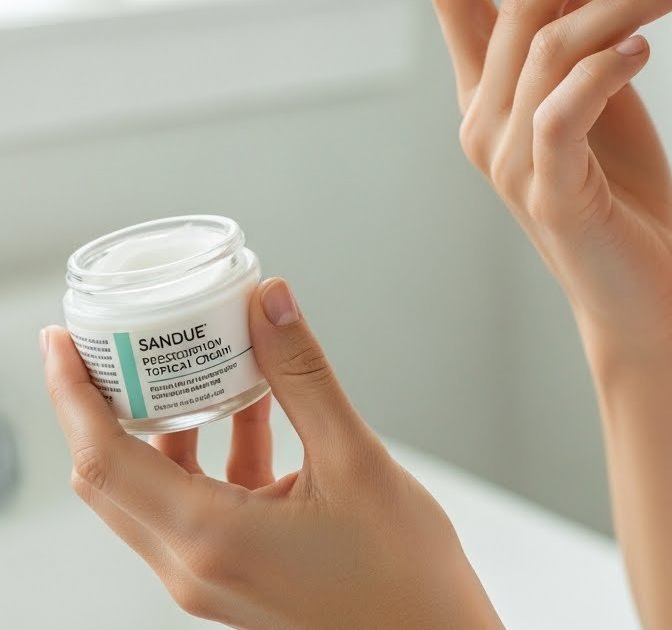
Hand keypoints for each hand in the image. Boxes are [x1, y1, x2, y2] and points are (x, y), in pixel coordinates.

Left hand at [41, 278, 501, 629]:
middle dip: (97, 401)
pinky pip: (196, 498)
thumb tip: (268, 301)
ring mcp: (210, 574)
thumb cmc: (403, 578)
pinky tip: (249, 398)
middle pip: (109, 474)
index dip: (71, 395)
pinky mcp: (234, 570)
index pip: (103, 459)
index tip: (60, 340)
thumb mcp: (354, 458)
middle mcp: (193, 565)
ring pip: (150, 485)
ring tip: (178, 355)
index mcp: (209, 540)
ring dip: (157, 419)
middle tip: (104, 338)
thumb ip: (303, 375)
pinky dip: (206, 446)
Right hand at [429, 0, 671, 361]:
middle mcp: (482, 117)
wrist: (638, 298)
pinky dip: (606, 67)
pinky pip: (565, 109)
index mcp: (485, 90)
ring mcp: (508, 157)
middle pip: (514, 1)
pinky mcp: (549, 191)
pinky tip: (646, 45)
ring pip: (551, 46)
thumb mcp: (595, 91)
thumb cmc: (618, 191)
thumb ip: (570, 23)